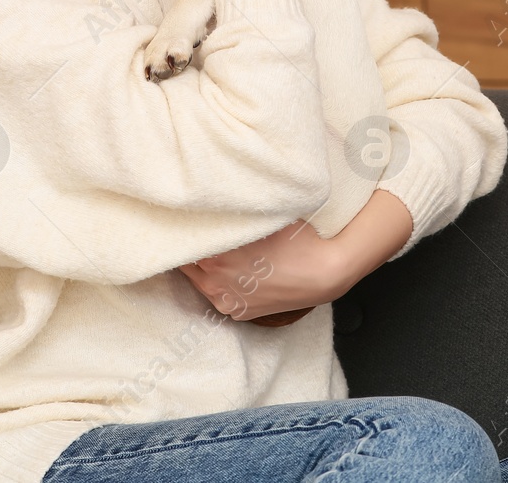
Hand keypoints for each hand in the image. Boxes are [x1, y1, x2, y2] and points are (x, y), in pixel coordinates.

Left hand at [178, 190, 415, 322]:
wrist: (326, 272)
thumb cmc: (296, 240)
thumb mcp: (260, 216)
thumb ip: (230, 211)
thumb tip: (209, 196)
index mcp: (214, 258)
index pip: (182, 242)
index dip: (182, 227)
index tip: (183, 216)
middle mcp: (214, 283)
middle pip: (187, 261)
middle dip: (192, 246)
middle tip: (195, 229)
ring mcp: (226, 301)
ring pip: (200, 279)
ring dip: (203, 264)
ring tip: (213, 248)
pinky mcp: (239, 312)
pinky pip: (219, 293)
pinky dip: (220, 281)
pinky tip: (232, 268)